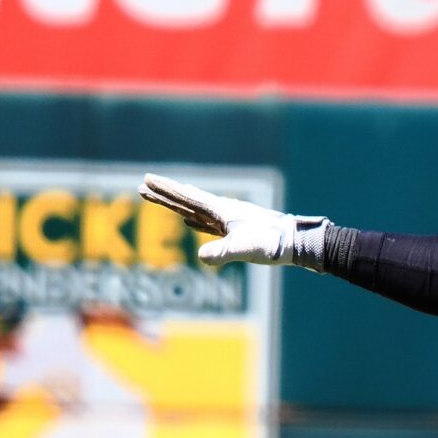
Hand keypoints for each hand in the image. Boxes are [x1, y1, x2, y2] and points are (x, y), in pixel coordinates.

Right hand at [138, 173, 327, 268]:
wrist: (296, 242)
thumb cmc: (272, 243)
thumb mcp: (245, 249)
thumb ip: (223, 253)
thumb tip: (202, 258)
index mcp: (221, 211)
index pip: (186, 198)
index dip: (165, 190)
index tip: (146, 180)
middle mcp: (223, 211)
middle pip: (186, 200)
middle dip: (164, 195)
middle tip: (142, 186)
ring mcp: (229, 220)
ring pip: (195, 210)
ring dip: (176, 206)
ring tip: (161, 199)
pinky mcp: (236, 231)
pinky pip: (208, 224)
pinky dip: (195, 221)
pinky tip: (190, 223)